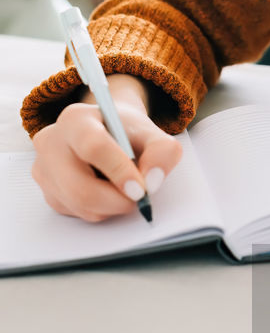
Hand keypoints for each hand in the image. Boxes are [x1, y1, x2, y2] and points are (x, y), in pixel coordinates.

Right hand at [31, 74, 182, 221]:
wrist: (105, 132)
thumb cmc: (125, 133)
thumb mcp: (150, 133)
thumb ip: (162, 152)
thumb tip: (152, 182)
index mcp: (76, 119)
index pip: (93, 147)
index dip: (119, 171)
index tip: (141, 189)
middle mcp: (52, 143)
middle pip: (79, 187)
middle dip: (116, 201)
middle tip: (138, 199)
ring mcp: (45, 169)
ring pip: (79, 205)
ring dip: (111, 207)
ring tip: (122, 189)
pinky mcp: (48, 192)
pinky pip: (77, 213)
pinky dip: (100, 209)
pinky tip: (105, 190)